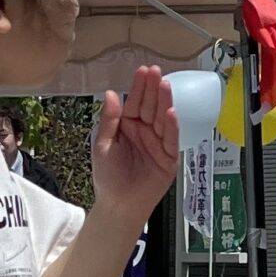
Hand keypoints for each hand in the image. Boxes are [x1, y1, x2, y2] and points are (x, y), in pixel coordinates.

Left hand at [90, 68, 180, 220]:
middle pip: (150, 106)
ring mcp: (158, 143)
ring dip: (164, 102)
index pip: (134, 102)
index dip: (139, 87)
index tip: (143, 71)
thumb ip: (109, 120)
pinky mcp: (168, 157)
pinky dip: (171, 126)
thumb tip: (110, 94)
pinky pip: (171, 139)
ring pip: (162, 118)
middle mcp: (144, 131)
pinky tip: (170, 112)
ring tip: (165, 85)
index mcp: (127, 126)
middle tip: (156, 71)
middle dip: (153, 89)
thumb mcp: (103, 145)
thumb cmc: (108, 177)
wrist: (118, 205)